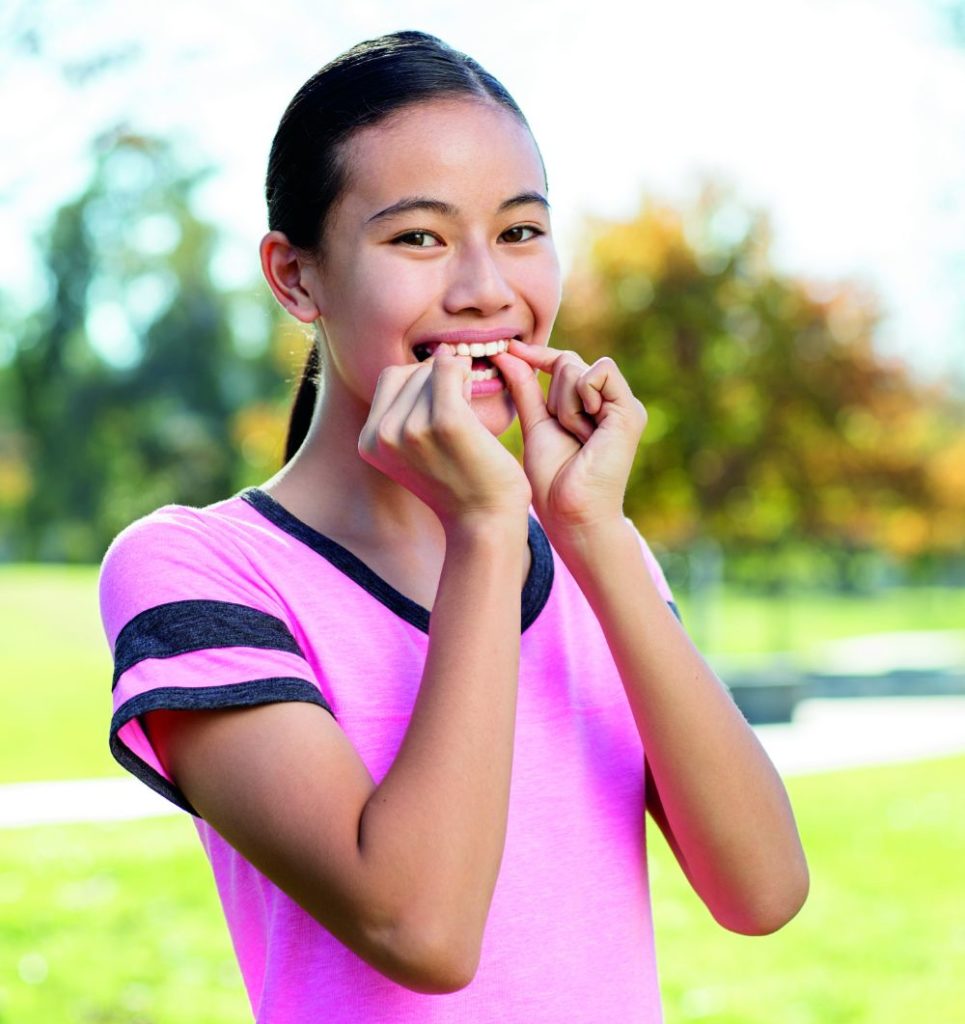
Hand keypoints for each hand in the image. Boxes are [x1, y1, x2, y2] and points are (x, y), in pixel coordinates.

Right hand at [358, 346, 530, 529]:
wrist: (484, 522)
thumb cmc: (459, 482)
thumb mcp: (416, 450)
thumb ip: (409, 411)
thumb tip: (437, 354)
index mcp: (369, 442)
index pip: (391, 378)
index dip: (421, 383)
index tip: (442, 409)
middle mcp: (383, 434)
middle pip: (409, 371)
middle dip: (438, 381)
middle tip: (460, 412)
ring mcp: (411, 428)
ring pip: (432, 369)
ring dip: (456, 381)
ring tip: (467, 414)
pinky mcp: (446, 421)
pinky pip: (451, 369)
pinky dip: (466, 375)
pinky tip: (475, 399)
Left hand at [492, 341, 646, 533]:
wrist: (572, 513)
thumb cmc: (554, 479)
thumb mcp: (535, 424)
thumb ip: (526, 389)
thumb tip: (508, 353)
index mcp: (592, 404)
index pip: (564, 362)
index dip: (537, 355)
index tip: (509, 350)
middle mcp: (611, 401)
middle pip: (568, 363)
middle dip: (553, 396)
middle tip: (564, 432)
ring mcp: (624, 406)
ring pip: (578, 368)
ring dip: (564, 404)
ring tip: (576, 437)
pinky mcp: (629, 412)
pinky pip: (598, 374)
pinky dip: (581, 398)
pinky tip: (586, 428)